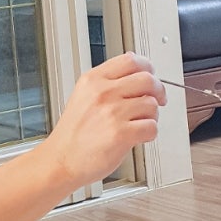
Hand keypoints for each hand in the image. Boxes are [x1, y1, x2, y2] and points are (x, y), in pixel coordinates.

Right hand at [42, 52, 165, 188]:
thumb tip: (136, 74)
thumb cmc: (73, 135)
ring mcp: (112, 113)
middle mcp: (103, 93)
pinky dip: (150, 133)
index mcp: (93, 80)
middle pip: (147, 79)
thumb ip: (107, 84)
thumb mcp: (83, 97)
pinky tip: (139, 136)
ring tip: (140, 123)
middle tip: (159, 100)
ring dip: (152, 116)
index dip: (147, 68)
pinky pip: (151, 127)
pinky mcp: (121, 134)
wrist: (61, 161)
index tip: (151, 76)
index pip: (131, 60)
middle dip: (158, 91)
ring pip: (152, 104)